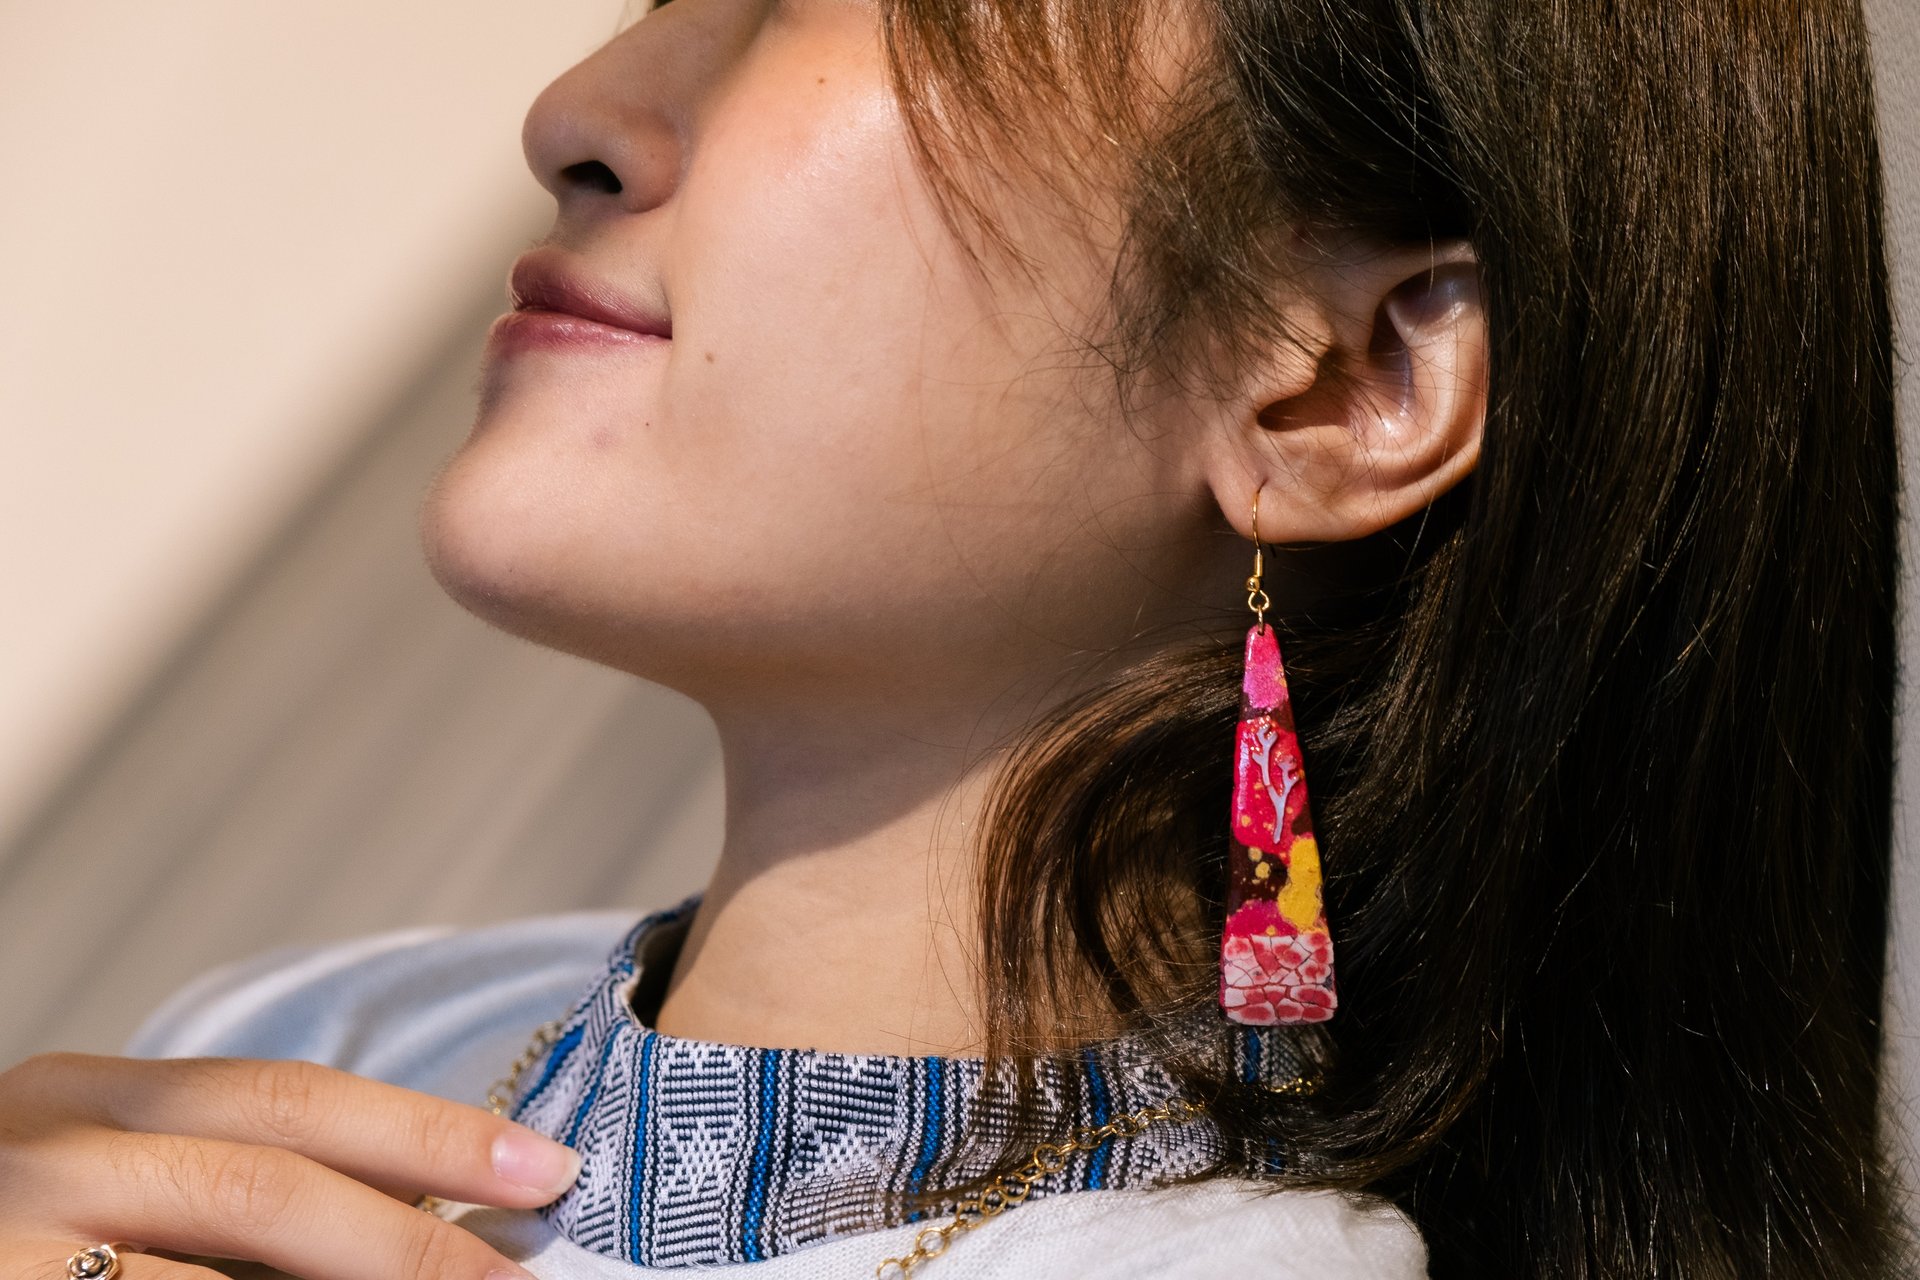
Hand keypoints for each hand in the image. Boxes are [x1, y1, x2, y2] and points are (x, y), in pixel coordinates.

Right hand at [0, 1052, 581, 1279]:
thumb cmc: (19, 1231)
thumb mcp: (107, 1180)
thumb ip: (235, 1195)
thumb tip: (429, 1226)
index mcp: (84, 1098)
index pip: (290, 1101)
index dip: (429, 1135)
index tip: (546, 1170)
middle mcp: (37, 1156)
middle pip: (265, 1181)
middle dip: (412, 1238)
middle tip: (522, 1278)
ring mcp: (6, 1252)